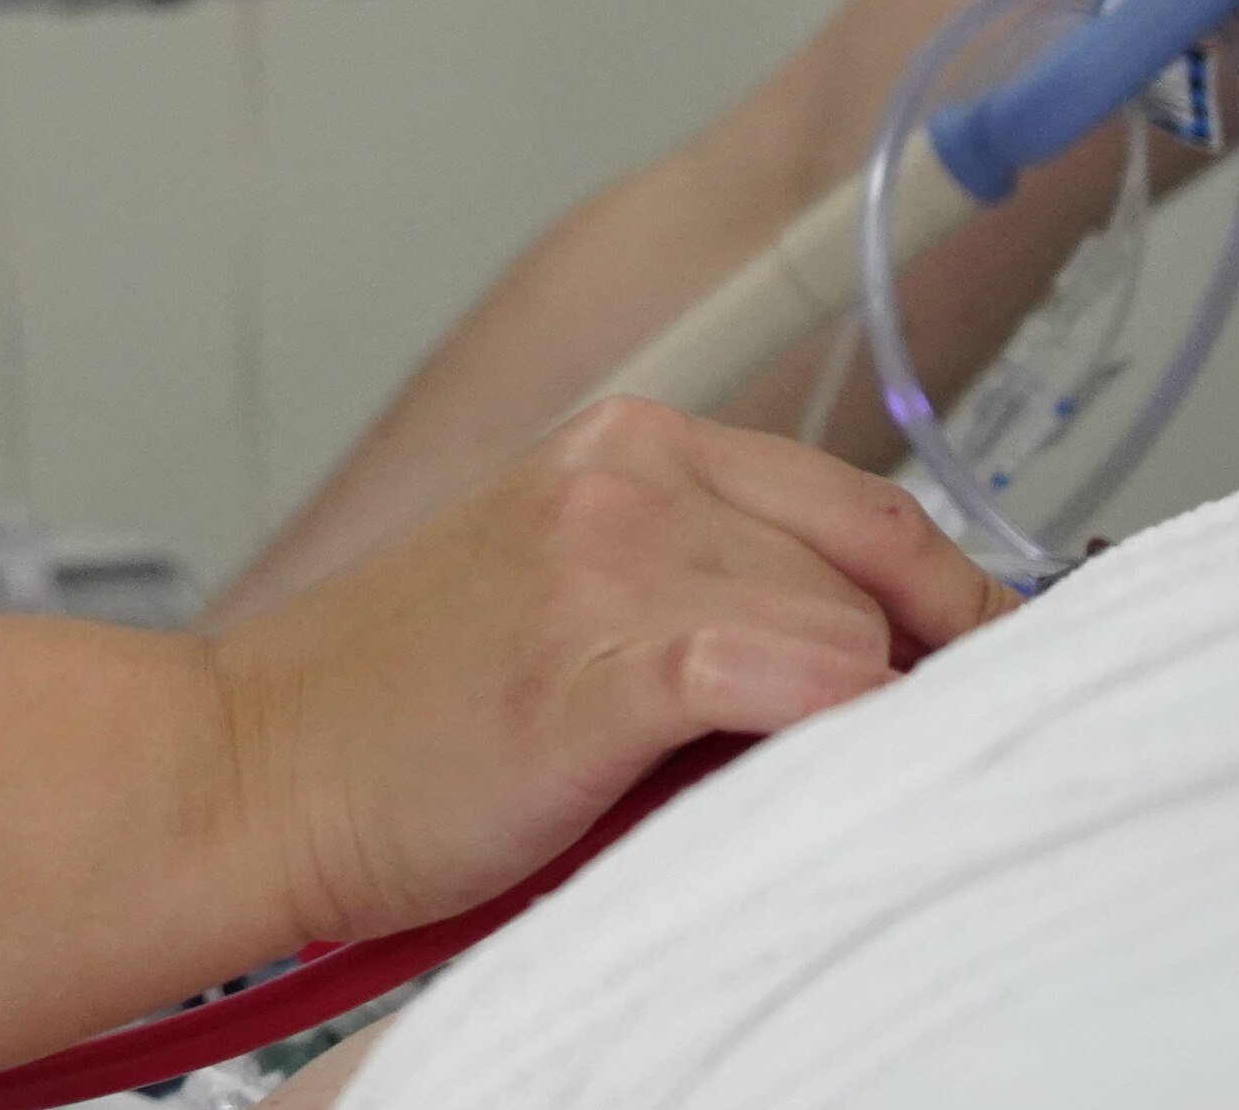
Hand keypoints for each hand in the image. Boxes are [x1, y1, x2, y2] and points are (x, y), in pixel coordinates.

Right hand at [202, 397, 1011, 943]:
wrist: (247, 768)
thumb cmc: (404, 718)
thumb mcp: (570, 604)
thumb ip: (713, 594)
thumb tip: (893, 669)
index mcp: (626, 444)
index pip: (867, 508)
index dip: (949, 608)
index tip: (991, 687)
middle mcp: (625, 473)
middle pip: (876, 568)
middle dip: (906, 675)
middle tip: (887, 766)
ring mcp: (610, 556)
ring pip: (848, 635)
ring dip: (843, 727)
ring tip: (761, 793)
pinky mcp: (598, 656)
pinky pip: (797, 683)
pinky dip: (827, 737)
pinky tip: (780, 783)